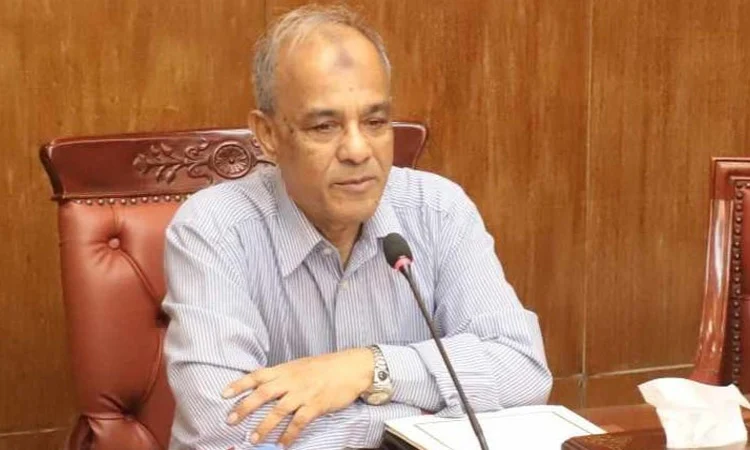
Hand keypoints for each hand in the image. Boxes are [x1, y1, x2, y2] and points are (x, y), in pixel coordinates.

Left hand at [222, 348, 373, 446]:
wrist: (351, 367)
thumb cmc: (325, 367)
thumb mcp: (299, 365)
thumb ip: (282, 375)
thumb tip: (263, 383)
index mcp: (285, 369)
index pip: (257, 375)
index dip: (240, 384)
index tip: (224, 394)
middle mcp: (292, 380)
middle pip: (263, 393)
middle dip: (245, 407)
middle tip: (230, 420)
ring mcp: (304, 393)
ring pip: (279, 410)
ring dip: (264, 426)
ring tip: (252, 439)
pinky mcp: (317, 405)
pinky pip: (299, 422)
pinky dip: (289, 434)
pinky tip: (282, 444)